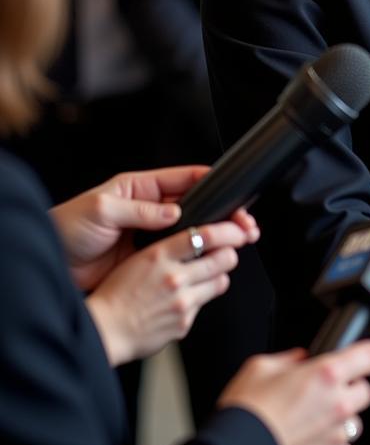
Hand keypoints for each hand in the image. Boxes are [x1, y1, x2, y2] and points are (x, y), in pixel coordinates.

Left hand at [51, 166, 256, 290]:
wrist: (50, 266)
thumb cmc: (67, 228)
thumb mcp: (102, 210)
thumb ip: (140, 210)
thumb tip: (175, 211)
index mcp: (142, 188)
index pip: (186, 179)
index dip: (213, 183)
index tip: (234, 190)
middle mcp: (151, 209)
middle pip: (197, 206)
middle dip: (223, 212)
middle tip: (244, 223)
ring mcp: (151, 234)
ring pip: (192, 231)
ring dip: (215, 235)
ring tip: (238, 241)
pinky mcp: (148, 259)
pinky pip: (179, 254)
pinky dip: (197, 257)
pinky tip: (212, 259)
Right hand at [84, 220, 256, 364]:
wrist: (103, 330)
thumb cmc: (116, 292)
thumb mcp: (140, 257)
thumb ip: (171, 247)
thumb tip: (199, 238)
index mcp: (160, 255)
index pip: (208, 234)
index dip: (230, 231)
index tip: (237, 230)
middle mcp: (174, 277)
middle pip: (225, 258)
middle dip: (228, 253)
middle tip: (224, 253)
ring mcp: (182, 302)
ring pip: (221, 281)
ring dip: (217, 276)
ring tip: (203, 276)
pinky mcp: (184, 323)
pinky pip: (204, 305)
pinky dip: (198, 300)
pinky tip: (181, 300)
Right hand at [219, 341, 369, 444]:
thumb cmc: (246, 412)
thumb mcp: (261, 366)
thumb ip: (290, 359)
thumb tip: (301, 359)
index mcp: (326, 373)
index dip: (368, 354)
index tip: (363, 357)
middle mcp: (337, 403)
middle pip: (365, 391)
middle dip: (349, 389)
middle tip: (325, 391)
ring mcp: (334, 434)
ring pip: (355, 422)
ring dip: (340, 419)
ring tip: (312, 418)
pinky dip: (330, 444)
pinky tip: (310, 438)